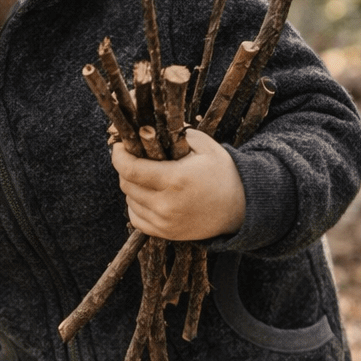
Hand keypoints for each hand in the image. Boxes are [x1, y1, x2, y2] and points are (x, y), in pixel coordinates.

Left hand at [110, 129, 245, 240]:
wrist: (241, 208)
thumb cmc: (222, 173)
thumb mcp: (205, 146)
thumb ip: (177, 134)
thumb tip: (148, 127)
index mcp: (175, 179)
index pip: (130, 168)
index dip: (119, 155)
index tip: (120, 146)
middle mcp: (167, 204)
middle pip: (127, 184)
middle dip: (126, 168)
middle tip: (136, 158)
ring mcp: (165, 222)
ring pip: (129, 200)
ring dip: (132, 186)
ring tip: (148, 177)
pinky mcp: (165, 233)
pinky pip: (135, 218)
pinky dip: (136, 205)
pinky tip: (150, 195)